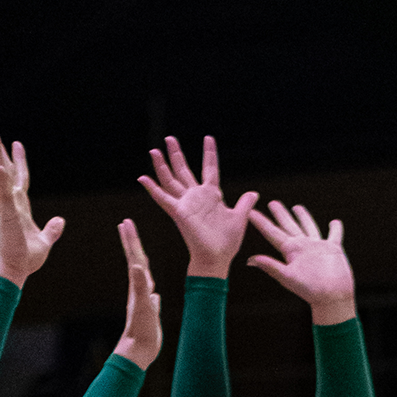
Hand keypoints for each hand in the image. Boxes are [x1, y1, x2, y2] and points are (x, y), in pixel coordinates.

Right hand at [0, 125, 63, 286]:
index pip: (21, 179)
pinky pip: (4, 193)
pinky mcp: (7, 214)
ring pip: (2, 173)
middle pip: (7, 169)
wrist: (16, 271)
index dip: (19, 162)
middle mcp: (12, 202)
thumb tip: (60, 220)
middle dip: (0, 148)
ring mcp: (8, 206)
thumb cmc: (27, 258)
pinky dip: (3, 179)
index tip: (17, 144)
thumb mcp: (46, 240)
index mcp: (21, 207)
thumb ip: (53, 229)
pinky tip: (0, 164)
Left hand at [112, 220, 161, 369]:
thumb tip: (135, 266)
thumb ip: (141, 286)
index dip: (131, 240)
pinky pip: (150, 295)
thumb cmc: (142, 330)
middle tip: (126, 225)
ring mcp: (143, 300)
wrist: (138, 351)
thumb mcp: (143, 306)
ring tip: (139, 252)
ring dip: (140, 261)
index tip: (126, 222)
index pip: (135, 257)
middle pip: (135, 261)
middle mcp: (139, 290)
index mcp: (138, 286)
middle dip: (132, 243)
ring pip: (142, 276)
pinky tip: (154, 290)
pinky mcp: (149, 312)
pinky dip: (151, 288)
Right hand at [139, 136, 257, 277]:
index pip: (209, 168)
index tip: (208, 138)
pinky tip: (142, 178)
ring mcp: (186, 203)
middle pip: (184, 170)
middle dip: (177, 154)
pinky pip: (162, 198)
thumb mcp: (239, 218)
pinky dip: (152, 188)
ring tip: (154, 150)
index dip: (209, 153)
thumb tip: (254, 193)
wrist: (218, 257)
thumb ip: (244, 204)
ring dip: (161, 166)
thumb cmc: (227, 241)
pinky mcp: (178, 213)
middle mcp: (196, 196)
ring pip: (170, 180)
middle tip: (170, 138)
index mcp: (211, 195)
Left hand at [247, 201, 356, 324]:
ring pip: (309, 227)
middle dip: (281, 214)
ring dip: (303, 217)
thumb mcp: (288, 277)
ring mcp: (318, 247)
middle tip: (273, 203)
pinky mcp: (333, 250)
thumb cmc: (310, 290)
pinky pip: (334, 235)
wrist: (332, 297)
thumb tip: (250, 260)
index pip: (273, 233)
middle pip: (289, 226)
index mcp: (290, 251)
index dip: (262, 222)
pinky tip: (334, 222)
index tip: (251, 212)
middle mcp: (303, 247)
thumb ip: (270, 266)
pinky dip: (335, 229)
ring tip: (297, 207)